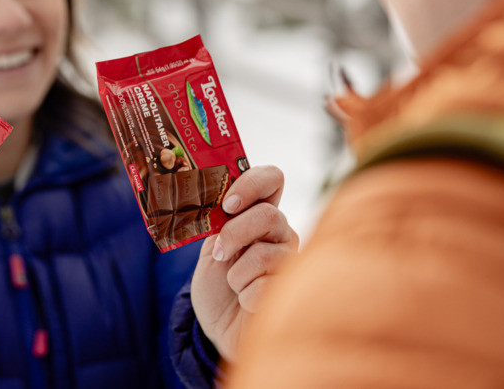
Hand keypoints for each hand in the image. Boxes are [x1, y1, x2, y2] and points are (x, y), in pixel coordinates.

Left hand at [190, 165, 298, 361]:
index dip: (252, 184)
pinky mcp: (293, 292)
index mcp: (260, 213)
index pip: (272, 178)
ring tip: (235, 285)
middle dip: (235, 234)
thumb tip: (220, 204)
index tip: (228, 204)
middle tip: (219, 253)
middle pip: (269, 215)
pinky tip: (246, 303)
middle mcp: (282, 233)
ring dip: (236, 275)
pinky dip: (245, 297)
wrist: (218, 325)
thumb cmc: (216, 284)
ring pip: (264, 255)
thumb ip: (218, 222)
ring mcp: (291, 261)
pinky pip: (264, 287)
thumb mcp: (209, 246)